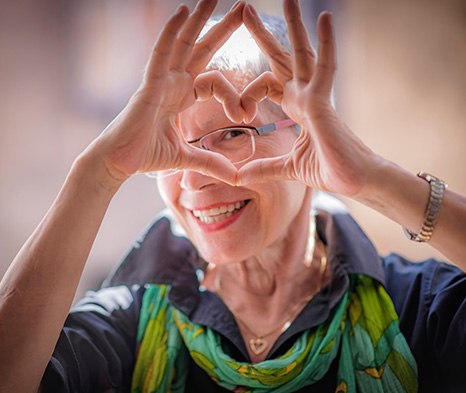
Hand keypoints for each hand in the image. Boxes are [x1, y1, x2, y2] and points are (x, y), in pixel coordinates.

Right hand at [82, 0, 244, 185]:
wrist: (119, 163)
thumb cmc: (146, 155)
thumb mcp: (187, 158)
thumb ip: (211, 162)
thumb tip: (235, 175)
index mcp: (182, 97)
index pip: (214, 81)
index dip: (233, 94)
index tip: (246, 115)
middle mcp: (173, 83)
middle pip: (201, 49)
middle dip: (222, 29)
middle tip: (242, 7)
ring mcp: (160, 81)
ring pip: (182, 44)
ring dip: (198, 19)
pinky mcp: (149, 86)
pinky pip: (161, 53)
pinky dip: (172, 32)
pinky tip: (183, 12)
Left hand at [237, 0, 381, 196]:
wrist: (356, 182)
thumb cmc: (330, 170)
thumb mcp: (287, 168)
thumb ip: (264, 168)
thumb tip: (238, 177)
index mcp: (296, 108)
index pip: (268, 84)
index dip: (247, 92)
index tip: (239, 114)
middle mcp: (305, 97)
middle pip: (281, 59)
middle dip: (263, 35)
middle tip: (246, 10)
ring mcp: (316, 97)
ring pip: (302, 53)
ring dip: (293, 25)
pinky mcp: (325, 103)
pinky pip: (326, 67)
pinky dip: (326, 43)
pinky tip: (323, 16)